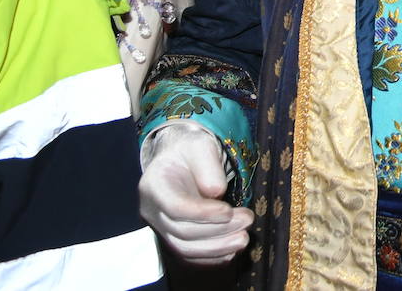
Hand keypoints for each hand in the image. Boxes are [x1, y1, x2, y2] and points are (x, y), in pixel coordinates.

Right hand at [140, 124, 252, 265]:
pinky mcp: (174, 237)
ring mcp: (162, 227)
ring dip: (217, 247)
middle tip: (248, 219)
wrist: (180, 159)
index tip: (229, 210)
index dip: (204, 213)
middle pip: (182, 231)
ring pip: (185, 249)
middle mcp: (153, 211)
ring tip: (245, 238)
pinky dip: (212, 256)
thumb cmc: (190, 150)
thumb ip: (208, 165)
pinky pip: (190, 255)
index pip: (176, 207)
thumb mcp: (200, 145)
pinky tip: (233, 249)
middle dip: (218, 230)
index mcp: (154, 185)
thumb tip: (216, 192)